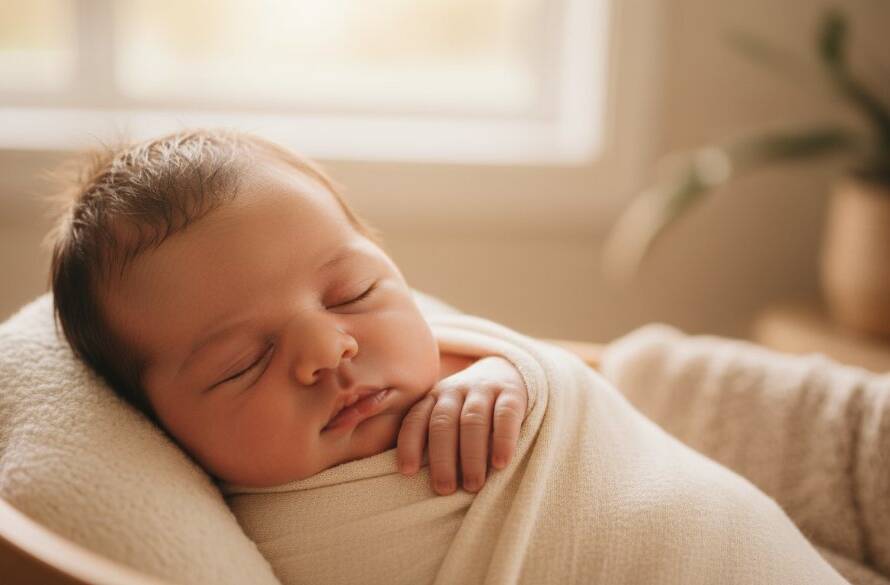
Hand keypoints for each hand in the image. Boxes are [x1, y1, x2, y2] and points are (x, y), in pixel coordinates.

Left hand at [396, 356, 527, 494]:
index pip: (416, 418)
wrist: (508, 371)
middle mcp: (454, 390)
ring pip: (472, 420)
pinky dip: (503, 440)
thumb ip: (429, 436)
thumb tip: (408, 475)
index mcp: (434, 397)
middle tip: (445, 489)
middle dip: (442, 458)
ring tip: (472, 485)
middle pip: (443, 422)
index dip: (409, 444)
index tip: (408, 471)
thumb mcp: (447, 414)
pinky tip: (500, 463)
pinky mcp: (512, 393)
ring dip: (471, 455)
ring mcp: (483, 389)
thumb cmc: (470, 409)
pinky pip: (505, 415)